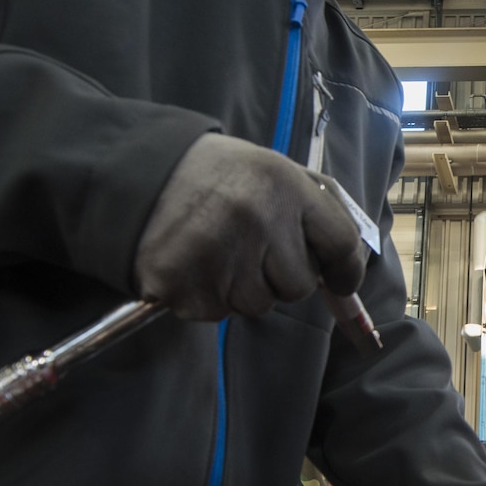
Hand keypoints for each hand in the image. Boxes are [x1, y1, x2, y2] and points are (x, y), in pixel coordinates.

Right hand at [134, 133, 366, 320]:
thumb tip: (349, 266)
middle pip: (298, 286)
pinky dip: (209, 297)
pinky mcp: (185, 285)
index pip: (341, 243)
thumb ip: (315, 211)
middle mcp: (257, 218)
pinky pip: (219, 313)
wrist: (136, 175)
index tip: (339, 280)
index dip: (345, 271)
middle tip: (251, 249)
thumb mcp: (272, 172)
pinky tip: (194, 264)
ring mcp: (220, 254)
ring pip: (258, 305)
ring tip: (217, 251)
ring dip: (242, 289)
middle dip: (280, 277)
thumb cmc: (216, 177)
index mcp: (284, 184)